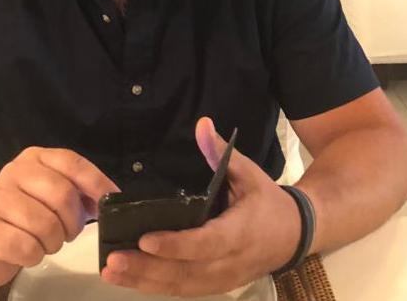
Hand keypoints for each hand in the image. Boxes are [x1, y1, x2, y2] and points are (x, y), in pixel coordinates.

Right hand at [0, 147, 118, 286]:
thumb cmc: (25, 215)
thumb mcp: (52, 195)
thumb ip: (79, 191)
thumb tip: (109, 198)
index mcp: (35, 158)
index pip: (73, 163)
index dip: (96, 182)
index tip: (111, 200)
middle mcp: (14, 171)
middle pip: (63, 194)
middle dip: (73, 221)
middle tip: (69, 232)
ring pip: (46, 224)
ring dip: (54, 241)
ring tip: (45, 241)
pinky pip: (27, 247)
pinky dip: (34, 256)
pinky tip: (27, 251)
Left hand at [100, 117, 301, 296]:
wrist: (295, 235)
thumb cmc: (266, 200)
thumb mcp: (249, 172)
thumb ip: (221, 152)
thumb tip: (201, 122)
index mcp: (240, 232)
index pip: (205, 244)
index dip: (176, 245)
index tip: (145, 239)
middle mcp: (230, 262)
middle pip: (186, 273)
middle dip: (148, 268)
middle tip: (112, 260)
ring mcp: (223, 279)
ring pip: (182, 287)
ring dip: (145, 282)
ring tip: (111, 272)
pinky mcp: (217, 286)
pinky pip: (185, 290)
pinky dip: (156, 286)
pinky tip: (130, 279)